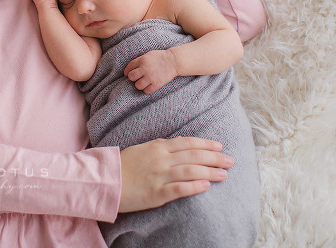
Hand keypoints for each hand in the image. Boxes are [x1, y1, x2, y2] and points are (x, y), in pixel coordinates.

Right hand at [118, 137, 232, 212]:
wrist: (105, 180)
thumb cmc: (122, 165)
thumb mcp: (142, 149)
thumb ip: (160, 146)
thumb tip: (177, 145)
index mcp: (158, 146)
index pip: (188, 143)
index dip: (205, 144)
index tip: (219, 146)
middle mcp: (161, 159)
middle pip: (194, 156)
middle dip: (214, 158)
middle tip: (230, 160)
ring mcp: (159, 175)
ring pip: (191, 171)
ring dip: (210, 172)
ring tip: (224, 174)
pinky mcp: (156, 193)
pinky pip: (179, 189)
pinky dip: (194, 187)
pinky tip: (206, 186)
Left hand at [124, 50, 177, 93]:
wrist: (174, 61)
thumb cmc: (160, 57)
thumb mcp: (148, 55)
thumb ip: (139, 60)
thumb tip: (131, 68)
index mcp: (142, 60)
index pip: (129, 68)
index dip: (127, 72)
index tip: (127, 74)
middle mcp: (145, 68)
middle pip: (131, 77)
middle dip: (133, 78)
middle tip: (137, 78)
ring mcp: (151, 77)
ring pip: (138, 85)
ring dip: (139, 85)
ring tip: (143, 83)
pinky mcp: (157, 84)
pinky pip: (146, 91)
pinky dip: (147, 89)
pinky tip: (149, 86)